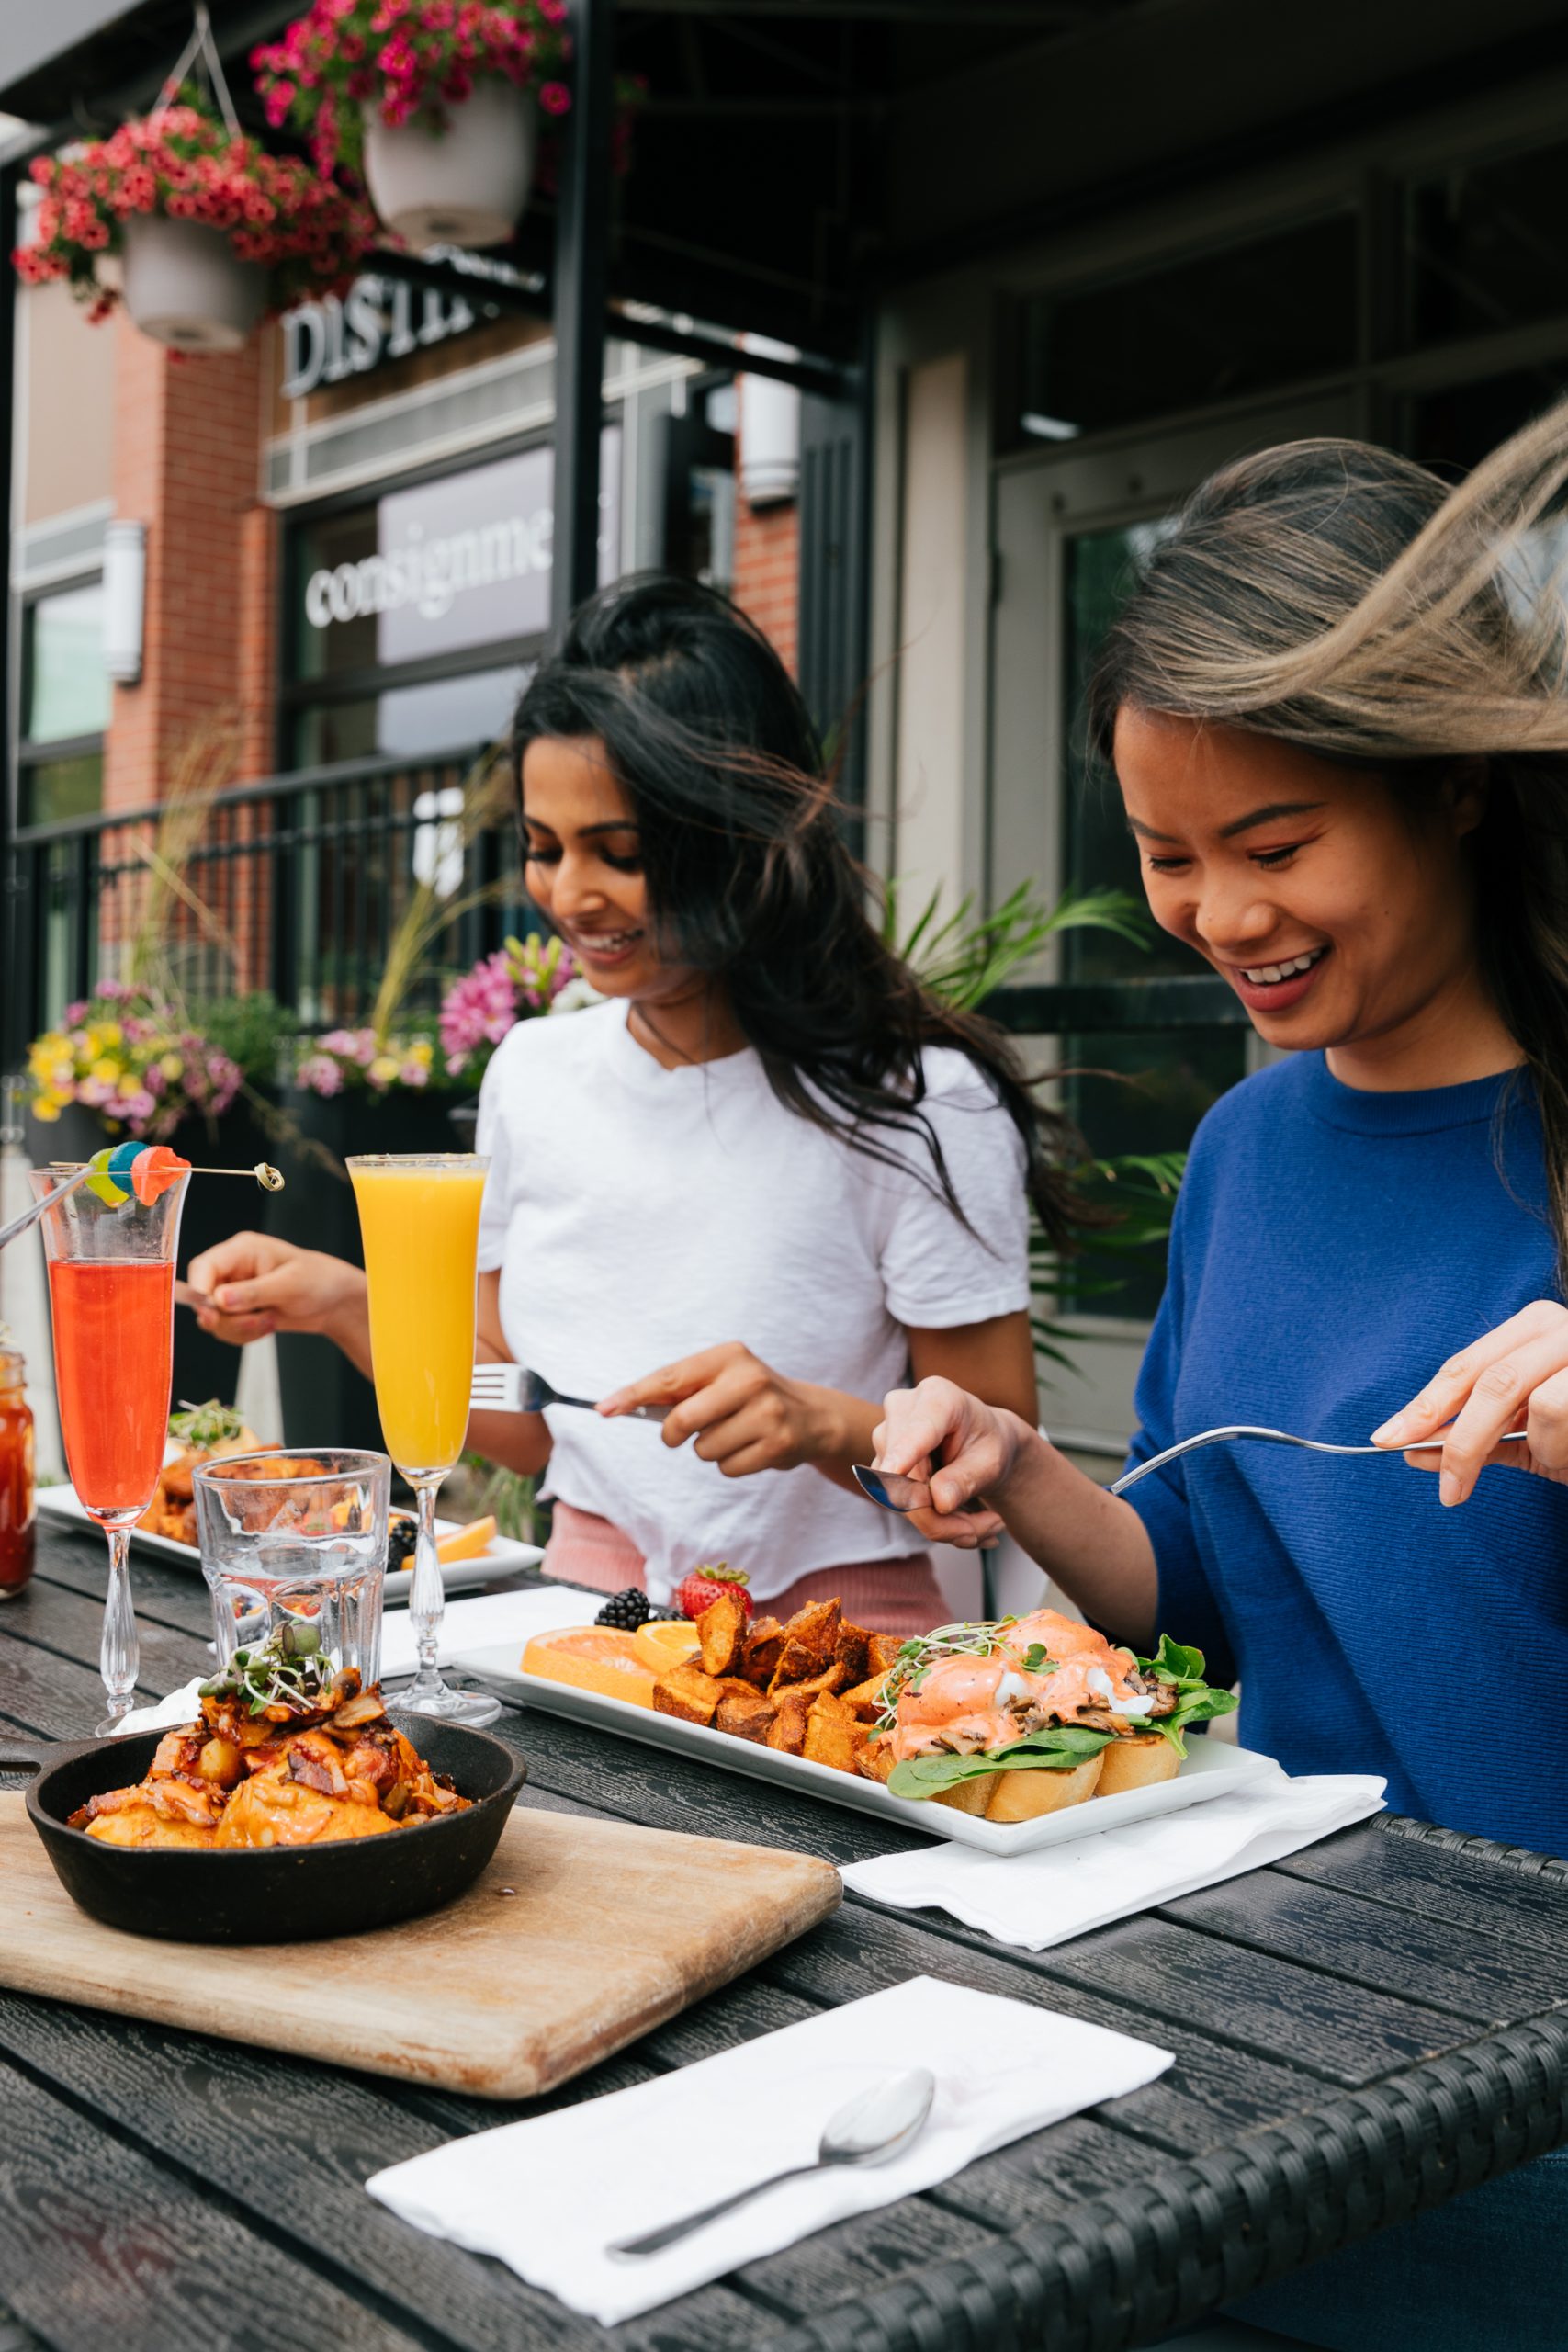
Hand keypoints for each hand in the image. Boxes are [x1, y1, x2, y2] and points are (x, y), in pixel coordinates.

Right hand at [183, 1231, 365, 1349]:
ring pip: (213, 1318)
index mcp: (242, 1250)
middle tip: (258, 1320)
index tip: (211, 1313)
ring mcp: (233, 1291)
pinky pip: (225, 1329)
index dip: (200, 1291)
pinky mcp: (238, 1310)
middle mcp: (233, 1269)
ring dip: (240, 1328)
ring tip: (270, 1320)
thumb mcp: (288, 1285)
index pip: (203, 1267)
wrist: (333, 1301)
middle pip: (203, 1297)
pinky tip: (267, 1324)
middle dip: (228, 1317)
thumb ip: (252, 1293)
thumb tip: (219, 1299)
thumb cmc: (318, 1281)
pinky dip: (244, 1334)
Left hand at [599, 1342, 844, 1477]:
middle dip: (673, 1434)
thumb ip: (681, 1389)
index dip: (633, 1395)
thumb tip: (625, 1406)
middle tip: (679, 1434)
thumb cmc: (749, 1397)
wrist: (811, 1416)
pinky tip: (751, 1448)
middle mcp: (750, 1379)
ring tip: (734, 1434)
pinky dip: (730, 1465)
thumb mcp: (722, 1378)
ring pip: (703, 1449)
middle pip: (683, 1420)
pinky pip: (726, 1468)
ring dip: (709, 1449)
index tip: (603, 1409)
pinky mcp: (777, 1445)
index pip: (670, 1378)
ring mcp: (767, 1413)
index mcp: (729, 1356)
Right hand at [871, 1378, 1026, 1549]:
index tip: (893, 1472)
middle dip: (944, 1517)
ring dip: (943, 1524)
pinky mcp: (880, 1465)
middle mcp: (901, 1411)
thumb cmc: (989, 1444)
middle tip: (992, 1526)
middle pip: (906, 1478)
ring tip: (984, 1522)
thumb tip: (938, 1502)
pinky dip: (934, 1522)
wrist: (981, 1444)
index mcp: (937, 1397)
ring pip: (900, 1499)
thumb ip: (966, 1479)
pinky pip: (901, 1506)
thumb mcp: (992, 1462)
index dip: (905, 1452)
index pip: (918, 1430)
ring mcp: (885, 1438)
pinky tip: (962, 1518)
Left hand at [1370, 1301, 1567, 1504]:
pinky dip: (1564, 1447)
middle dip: (1461, 1441)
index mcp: (1533, 1328)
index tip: (1387, 1439)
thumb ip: (1474, 1440)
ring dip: (1540, 1445)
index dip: (1424, 1405)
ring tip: (1560, 1453)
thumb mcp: (1530, 1435)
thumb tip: (1411, 1453)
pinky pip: (1563, 1415)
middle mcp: (1561, 1326)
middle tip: (1449, 1490)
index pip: (1464, 1367)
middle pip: (1489, 1382)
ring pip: (1535, 1401)